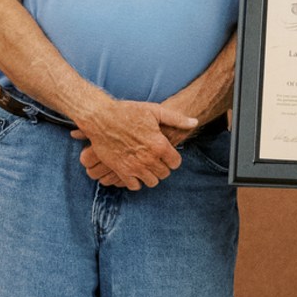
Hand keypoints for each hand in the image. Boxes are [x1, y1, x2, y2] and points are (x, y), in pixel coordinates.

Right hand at [70, 99, 197, 189]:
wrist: (101, 117)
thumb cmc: (128, 111)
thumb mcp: (155, 111)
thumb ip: (176, 119)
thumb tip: (194, 122)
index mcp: (159, 145)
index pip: (175, 163)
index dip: (173, 159)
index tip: (168, 155)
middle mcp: (149, 159)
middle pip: (164, 174)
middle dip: (163, 167)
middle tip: (157, 160)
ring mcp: (135, 167)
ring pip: (152, 182)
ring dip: (151, 176)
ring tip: (147, 167)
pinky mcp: (121, 170)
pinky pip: (134, 185)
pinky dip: (136, 181)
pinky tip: (135, 172)